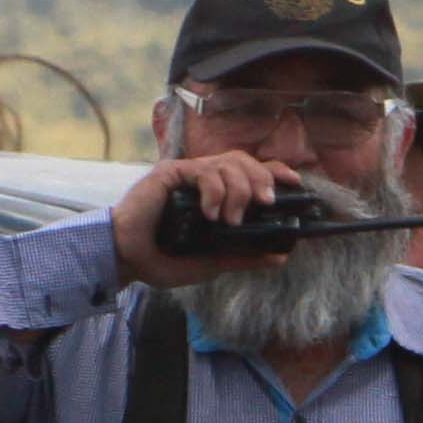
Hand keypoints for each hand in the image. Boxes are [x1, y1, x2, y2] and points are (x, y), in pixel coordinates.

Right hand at [110, 148, 306, 289]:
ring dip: (239, 189)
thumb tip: (279, 257)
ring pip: (228, 162)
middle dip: (261, 179)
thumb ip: (243, 257)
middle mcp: (204, 180)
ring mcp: (188, 175)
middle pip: (244, 161)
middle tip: (266, 204)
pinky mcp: (170, 173)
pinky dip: (214, 191)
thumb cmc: (163, 258)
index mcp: (216, 195)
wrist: (127, 259)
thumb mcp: (212, 262)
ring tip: (231, 219)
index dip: (274, 172)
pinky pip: (203, 170)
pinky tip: (210, 213)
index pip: (251, 172)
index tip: (295, 182)